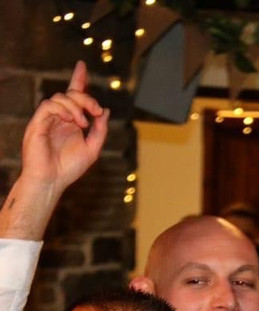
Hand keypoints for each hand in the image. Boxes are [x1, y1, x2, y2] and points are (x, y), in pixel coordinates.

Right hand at [20, 61, 108, 193]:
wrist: (52, 181)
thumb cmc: (69, 167)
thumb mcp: (92, 148)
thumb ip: (100, 130)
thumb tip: (105, 111)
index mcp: (71, 121)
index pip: (73, 96)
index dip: (78, 80)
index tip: (82, 66)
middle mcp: (59, 118)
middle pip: (70, 94)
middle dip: (86, 98)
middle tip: (96, 111)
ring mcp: (47, 120)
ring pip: (59, 98)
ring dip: (76, 106)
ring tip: (83, 123)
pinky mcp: (37, 123)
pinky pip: (48, 106)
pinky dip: (63, 109)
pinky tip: (72, 121)